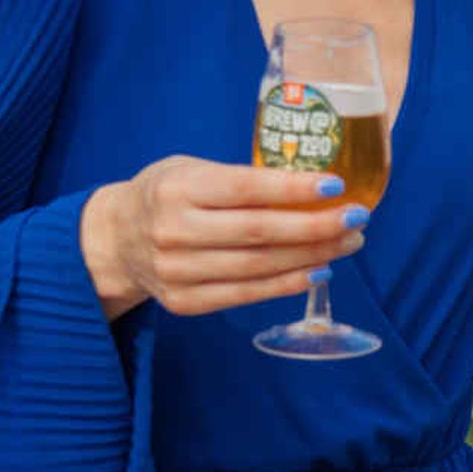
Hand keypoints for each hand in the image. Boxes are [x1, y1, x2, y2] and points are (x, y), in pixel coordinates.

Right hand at [81, 156, 367, 318]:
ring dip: (312, 255)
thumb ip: (241, 176)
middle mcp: (174, 231)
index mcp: (178, 188)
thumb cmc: (167, 194)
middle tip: (357, 217)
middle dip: (317, 225)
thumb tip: (314, 184)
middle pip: (259, 232)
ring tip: (348, 242)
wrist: (115, 240)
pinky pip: (246, 294)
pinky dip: (288, 285)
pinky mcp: (184, 302)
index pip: (246, 188)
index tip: (338, 184)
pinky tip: (319, 271)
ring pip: (258, 266)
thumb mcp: (191, 169)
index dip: (294, 188)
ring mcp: (177, 271)